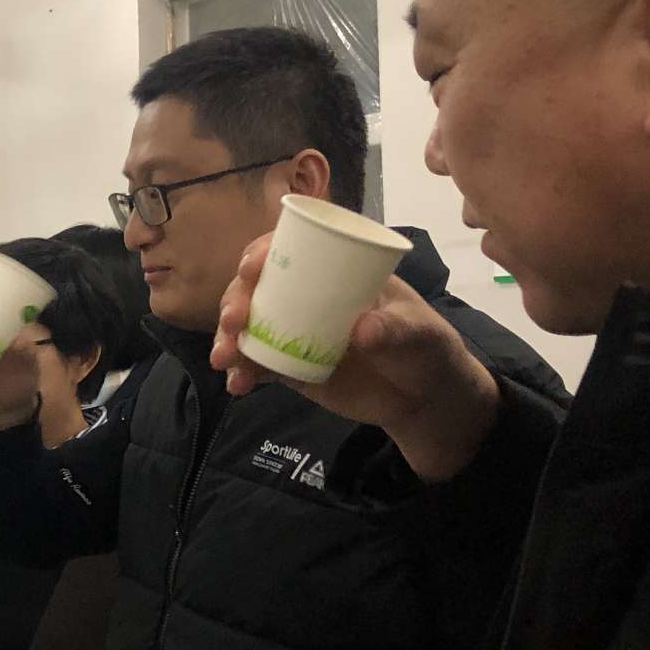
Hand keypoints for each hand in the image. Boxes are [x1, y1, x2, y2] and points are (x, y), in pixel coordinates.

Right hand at [210, 236, 499, 482]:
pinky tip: (236, 384)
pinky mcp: (288, 366)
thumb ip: (394, 330)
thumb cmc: (425, 347)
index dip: (262, 253)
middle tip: (232, 322)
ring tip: (224, 359)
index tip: (251, 269)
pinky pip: (256, 364)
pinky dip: (241, 372)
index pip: (291, 250)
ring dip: (228, 338)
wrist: (423, 399)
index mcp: (335, 272)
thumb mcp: (418, 332)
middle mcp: (306, 296)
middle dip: (234, 300)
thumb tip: (361, 331)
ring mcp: (293, 331)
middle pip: (256, 288)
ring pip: (248, 326)